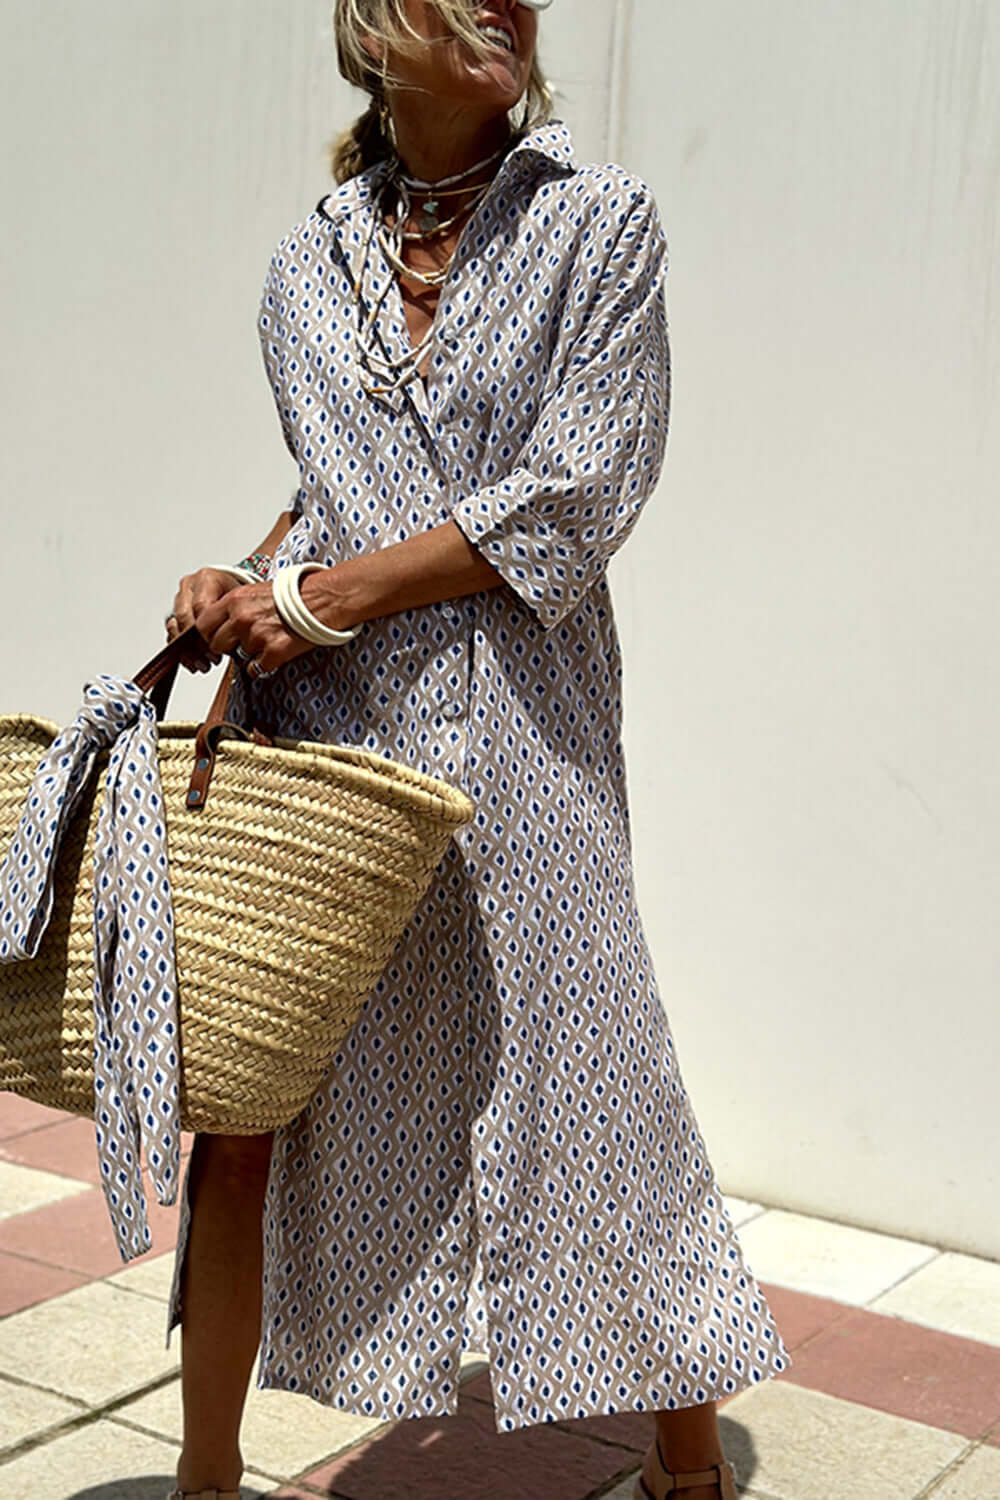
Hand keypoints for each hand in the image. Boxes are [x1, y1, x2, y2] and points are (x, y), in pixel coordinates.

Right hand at [166, 567, 240, 672]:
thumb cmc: (237, 597)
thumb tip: (230, 646)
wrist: (231, 592)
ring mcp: (179, 599)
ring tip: (204, 663)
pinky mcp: (173, 613)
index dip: (208, 629)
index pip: (201, 606)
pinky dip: (182, 651)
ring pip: (175, 626)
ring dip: (188, 650)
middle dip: (197, 642)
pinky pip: (172, 634)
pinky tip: (193, 662)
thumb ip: (233, 618)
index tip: (218, 646)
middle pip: (184, 616)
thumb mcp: (241, 603)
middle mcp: (190, 586)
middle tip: (211, 658)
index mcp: (207, 579)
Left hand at [195, 582, 314, 676]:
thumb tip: (223, 623)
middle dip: (226, 647)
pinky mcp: (273, 652)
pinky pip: (256, 669)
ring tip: (268, 641)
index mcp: (234, 600)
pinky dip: (264, 666)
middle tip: (240, 644)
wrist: (322, 598)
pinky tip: (274, 654)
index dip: (209, 634)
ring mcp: (256, 635)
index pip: (202, 624)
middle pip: (216, 644)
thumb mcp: (255, 590)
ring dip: (250, 653)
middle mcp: (241, 618)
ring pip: (239, 656)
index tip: (218, 636)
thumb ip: (236, 606)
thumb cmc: (295, 593)